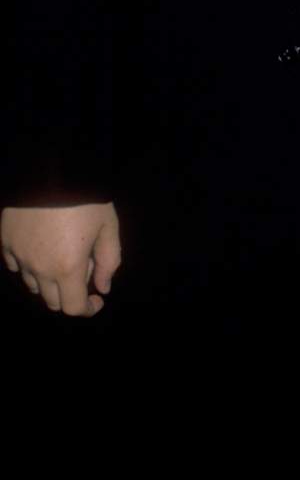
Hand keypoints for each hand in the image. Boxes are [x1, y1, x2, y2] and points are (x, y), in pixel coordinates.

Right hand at [2, 203, 120, 316]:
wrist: (50, 169)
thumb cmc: (86, 197)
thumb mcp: (108, 226)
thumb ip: (109, 260)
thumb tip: (104, 287)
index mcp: (68, 267)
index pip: (73, 308)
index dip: (88, 309)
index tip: (97, 299)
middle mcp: (40, 268)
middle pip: (52, 301)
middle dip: (70, 294)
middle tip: (84, 269)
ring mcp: (19, 257)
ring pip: (33, 285)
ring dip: (50, 281)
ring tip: (64, 254)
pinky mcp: (6, 243)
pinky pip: (15, 266)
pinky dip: (28, 266)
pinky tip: (42, 249)